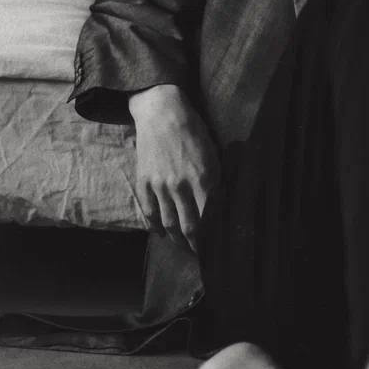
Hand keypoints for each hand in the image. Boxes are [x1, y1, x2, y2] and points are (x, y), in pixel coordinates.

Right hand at [129, 85, 219, 253]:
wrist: (162, 111)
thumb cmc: (194, 129)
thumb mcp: (214, 153)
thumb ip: (217, 180)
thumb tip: (223, 204)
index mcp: (205, 178)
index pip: (212, 218)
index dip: (215, 238)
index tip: (220, 248)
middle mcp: (182, 186)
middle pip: (191, 227)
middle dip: (198, 246)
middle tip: (203, 256)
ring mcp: (161, 185)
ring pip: (169, 224)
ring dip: (178, 241)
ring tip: (185, 249)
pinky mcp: (145, 181)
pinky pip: (149, 211)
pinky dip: (155, 227)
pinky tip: (162, 234)